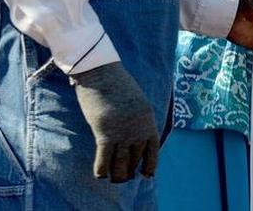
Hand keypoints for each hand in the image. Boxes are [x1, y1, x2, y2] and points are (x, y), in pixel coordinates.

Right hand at [70, 62, 159, 182]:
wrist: (102, 72)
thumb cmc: (116, 84)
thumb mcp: (135, 101)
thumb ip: (137, 118)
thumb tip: (132, 135)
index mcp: (148, 119)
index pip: (153, 149)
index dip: (150, 165)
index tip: (146, 175)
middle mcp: (138, 128)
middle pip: (136, 158)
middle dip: (130, 170)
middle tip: (124, 177)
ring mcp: (122, 131)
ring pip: (121, 163)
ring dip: (117, 175)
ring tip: (114, 179)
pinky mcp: (104, 132)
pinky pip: (104, 159)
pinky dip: (102, 169)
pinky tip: (99, 174)